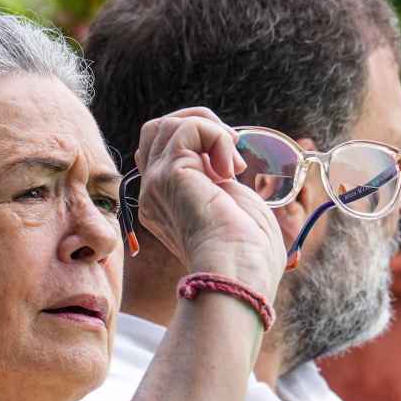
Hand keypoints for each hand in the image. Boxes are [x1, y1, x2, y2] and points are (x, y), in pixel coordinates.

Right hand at [135, 107, 286, 298]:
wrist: (239, 275)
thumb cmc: (247, 256)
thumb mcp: (231, 209)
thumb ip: (218, 181)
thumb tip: (225, 159)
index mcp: (165, 205)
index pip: (162, 154)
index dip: (197, 145)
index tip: (232, 167)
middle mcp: (153, 194)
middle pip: (156, 132)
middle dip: (198, 124)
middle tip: (232, 148)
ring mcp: (156, 184)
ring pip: (167, 125)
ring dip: (210, 128)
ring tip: (233, 160)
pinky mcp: (170, 174)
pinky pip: (188, 128)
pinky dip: (217, 136)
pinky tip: (231, 169)